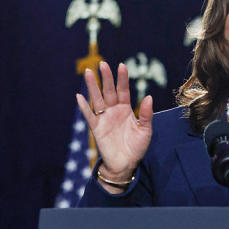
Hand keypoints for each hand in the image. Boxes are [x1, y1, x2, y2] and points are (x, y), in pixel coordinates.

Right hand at [75, 61, 153, 185]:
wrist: (126, 164)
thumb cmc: (136, 147)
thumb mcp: (145, 130)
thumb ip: (147, 114)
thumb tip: (149, 97)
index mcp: (126, 109)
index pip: (123, 90)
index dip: (122, 78)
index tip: (122, 65)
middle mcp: (114, 111)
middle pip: (109, 91)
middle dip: (106, 78)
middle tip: (102, 64)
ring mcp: (104, 118)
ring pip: (97, 99)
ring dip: (92, 86)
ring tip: (88, 72)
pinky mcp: (97, 128)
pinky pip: (89, 116)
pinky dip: (84, 107)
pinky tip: (79, 96)